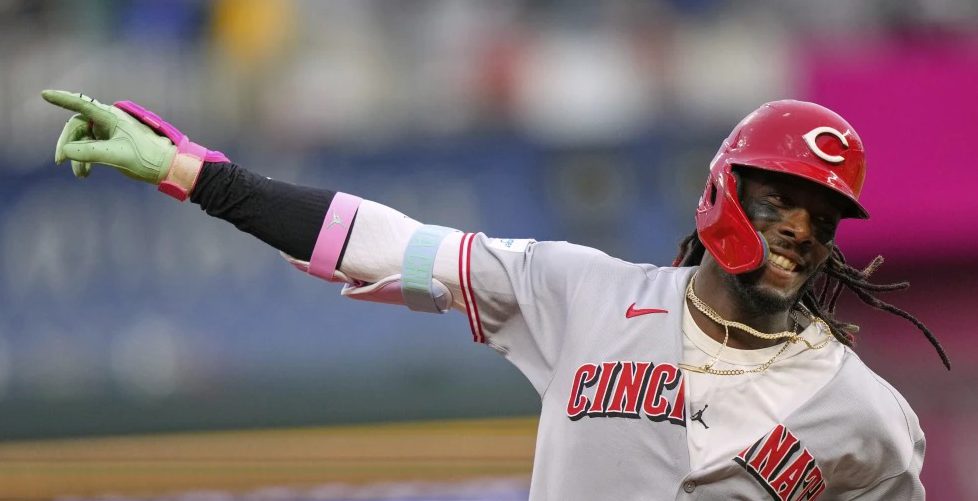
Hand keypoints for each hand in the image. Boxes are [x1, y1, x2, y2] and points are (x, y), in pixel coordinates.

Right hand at [42, 90, 228, 200]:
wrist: (169, 167)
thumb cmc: (147, 157)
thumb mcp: (116, 155)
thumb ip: (89, 152)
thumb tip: (65, 151)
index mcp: (112, 117)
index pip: (82, 104)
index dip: (62, 99)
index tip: (44, 94)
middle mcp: (110, 120)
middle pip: (78, 125)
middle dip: (67, 143)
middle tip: (60, 160)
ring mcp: (111, 131)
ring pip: (83, 139)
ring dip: (77, 155)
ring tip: (80, 175)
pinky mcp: (113, 143)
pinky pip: (91, 147)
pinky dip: (85, 159)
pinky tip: (84, 173)